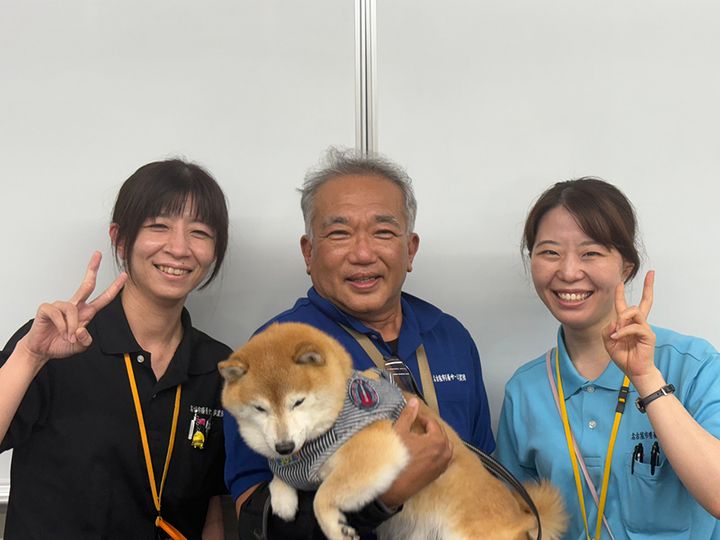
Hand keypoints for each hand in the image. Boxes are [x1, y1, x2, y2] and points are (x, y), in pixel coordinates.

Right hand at [19, 251, 126, 366]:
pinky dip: (61, 326)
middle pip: (87, 284)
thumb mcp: (80, 346)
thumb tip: (81, 330)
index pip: (103, 298)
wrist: (41, 350)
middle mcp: (75, 306)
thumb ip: (86, 341)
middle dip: (93, 268)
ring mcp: (60, 305)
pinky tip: (59, 331)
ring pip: (71, 309)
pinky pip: (58, 314)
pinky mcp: (47, 308)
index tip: (124, 276)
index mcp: (86, 313)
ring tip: (68, 337)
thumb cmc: (61, 344)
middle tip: (98, 254)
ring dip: (71, 326)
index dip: (114, 288)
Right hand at [379, 397, 453, 507]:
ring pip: (444, 447)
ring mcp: (442, 465)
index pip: (433, 424)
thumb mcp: (400, 431)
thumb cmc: (396, 458)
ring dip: (435, 440)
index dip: (422, 418)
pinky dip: (437, 452)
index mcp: (437, 441)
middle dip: (430, 428)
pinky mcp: (437, 475)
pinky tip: (425, 452)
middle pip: (440, 435)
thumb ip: (408, 415)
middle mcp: (444, 453)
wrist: (394, 486)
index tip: (414, 417)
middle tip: (417, 425)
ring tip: (422, 438)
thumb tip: (414, 401)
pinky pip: (442, 459)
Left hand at [603, 270, 657, 382]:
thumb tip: (615, 322)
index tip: (619, 281)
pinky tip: (617, 337)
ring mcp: (644, 328)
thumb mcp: (608, 341)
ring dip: (622, 319)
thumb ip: (608, 329)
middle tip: (651, 274)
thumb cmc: (624, 357)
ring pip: (634, 311)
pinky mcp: (648, 335)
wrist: (635, 371)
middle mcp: (638, 323)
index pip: (625, 305)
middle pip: (645, 301)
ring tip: (616, 332)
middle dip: (648, 286)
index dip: (620, 293)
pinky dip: (623, 331)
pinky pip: (634, 327)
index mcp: (628, 323)